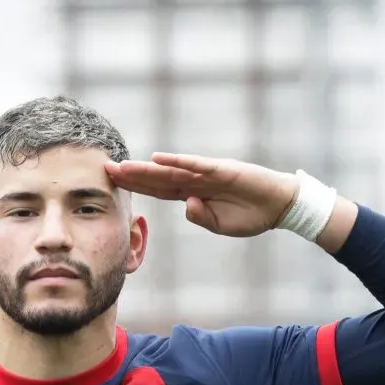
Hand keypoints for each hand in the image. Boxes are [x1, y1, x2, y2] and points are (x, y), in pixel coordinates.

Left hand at [105, 153, 297, 237]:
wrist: (278, 207)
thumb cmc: (249, 215)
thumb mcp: (219, 225)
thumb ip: (200, 216)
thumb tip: (187, 204)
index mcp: (192, 195)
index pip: (157, 191)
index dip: (136, 187)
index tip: (113, 184)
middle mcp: (195, 181)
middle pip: (157, 178)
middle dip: (132, 175)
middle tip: (105, 169)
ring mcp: (207, 174)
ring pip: (171, 170)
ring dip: (147, 169)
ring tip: (124, 166)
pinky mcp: (223, 170)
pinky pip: (197, 165)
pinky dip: (178, 161)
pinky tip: (160, 159)